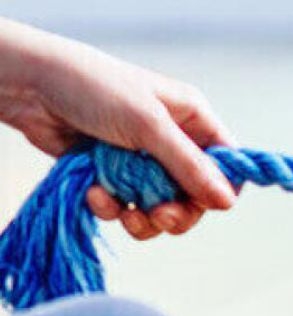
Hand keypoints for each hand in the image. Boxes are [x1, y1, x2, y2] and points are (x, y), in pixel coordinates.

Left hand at [0, 19, 234, 239]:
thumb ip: (189, 167)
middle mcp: (172, 142)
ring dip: (142, 217)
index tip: (202, 205)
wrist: (31, 88)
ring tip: (123, 212)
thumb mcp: (149, 126)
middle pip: (194, 196)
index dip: (219, 189)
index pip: (225, 164)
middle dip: (176, 211)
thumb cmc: (94, 90)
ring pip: (160, 208)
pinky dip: (111, 207)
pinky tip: (94, 194)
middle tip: (158, 216)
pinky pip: (125, 207)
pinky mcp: (112, 177)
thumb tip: (228, 203)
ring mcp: (141, 162)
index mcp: (191, 120)